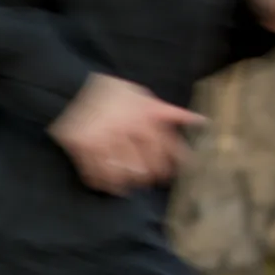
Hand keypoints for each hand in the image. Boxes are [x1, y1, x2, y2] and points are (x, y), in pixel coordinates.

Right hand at [49, 73, 204, 194]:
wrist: (72, 88)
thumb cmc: (112, 93)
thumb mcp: (144, 97)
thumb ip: (170, 113)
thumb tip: (201, 121)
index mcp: (142, 117)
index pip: (163, 146)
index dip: (172, 161)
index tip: (174, 171)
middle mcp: (124, 129)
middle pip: (141, 163)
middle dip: (148, 175)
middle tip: (149, 181)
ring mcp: (101, 139)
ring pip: (118, 171)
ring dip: (125, 182)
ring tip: (129, 186)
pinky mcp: (81, 146)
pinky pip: (93, 171)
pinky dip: (101, 182)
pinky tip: (108, 186)